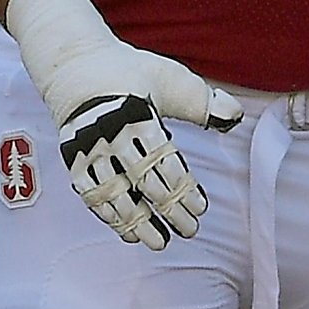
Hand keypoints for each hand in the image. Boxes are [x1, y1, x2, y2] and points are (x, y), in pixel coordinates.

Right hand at [4, 0, 244, 250]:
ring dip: (137, 222)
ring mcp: (88, 150)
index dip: (184, 187)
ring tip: (159, 242)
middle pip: (142, 181)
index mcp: (136, 114)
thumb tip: (236, 116)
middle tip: (190, 230)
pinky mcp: (72, 160)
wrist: (77, 66)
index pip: (164, 159)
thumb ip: (203, 102)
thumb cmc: (132, 72)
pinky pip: (91, 196)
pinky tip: (128, 234)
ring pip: (114, 195)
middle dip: (168, 209)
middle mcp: (109, 134)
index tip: (201, 207)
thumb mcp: (172, 79)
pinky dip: (110, 217)